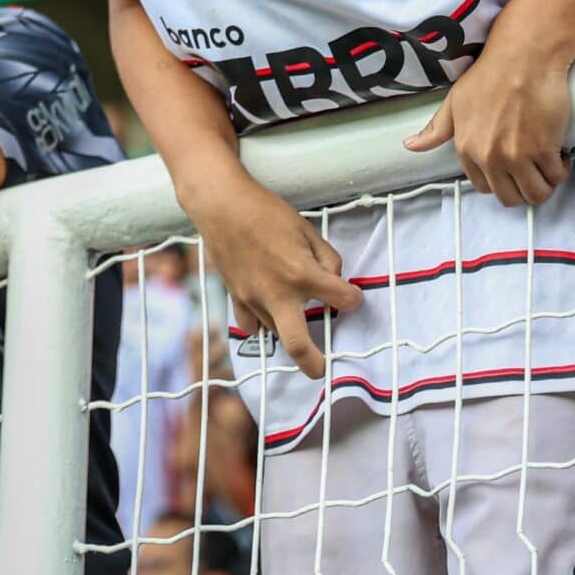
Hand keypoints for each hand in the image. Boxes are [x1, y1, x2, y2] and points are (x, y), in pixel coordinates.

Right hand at [182, 175, 360, 380]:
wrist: (220, 205)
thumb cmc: (265, 212)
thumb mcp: (306, 229)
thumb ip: (326, 257)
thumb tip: (332, 278)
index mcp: (301, 273)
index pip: (341, 299)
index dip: (353, 299)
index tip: (353, 298)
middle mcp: (277, 293)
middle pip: (298, 345)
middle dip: (314, 363)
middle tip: (323, 369)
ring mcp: (253, 298)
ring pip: (275, 331)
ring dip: (290, 329)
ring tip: (295, 318)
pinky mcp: (235, 296)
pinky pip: (249, 323)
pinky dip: (261, 324)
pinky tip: (268, 314)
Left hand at [405, 41, 574, 206]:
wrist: (523, 58)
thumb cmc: (489, 75)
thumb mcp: (454, 102)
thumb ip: (436, 129)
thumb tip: (411, 145)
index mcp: (467, 149)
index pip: (484, 188)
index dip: (499, 181)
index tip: (510, 169)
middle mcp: (490, 157)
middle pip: (510, 198)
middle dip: (522, 189)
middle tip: (532, 171)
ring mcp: (518, 156)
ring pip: (536, 194)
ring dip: (544, 184)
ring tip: (546, 165)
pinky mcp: (545, 149)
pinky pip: (556, 176)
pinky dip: (560, 170)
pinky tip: (557, 155)